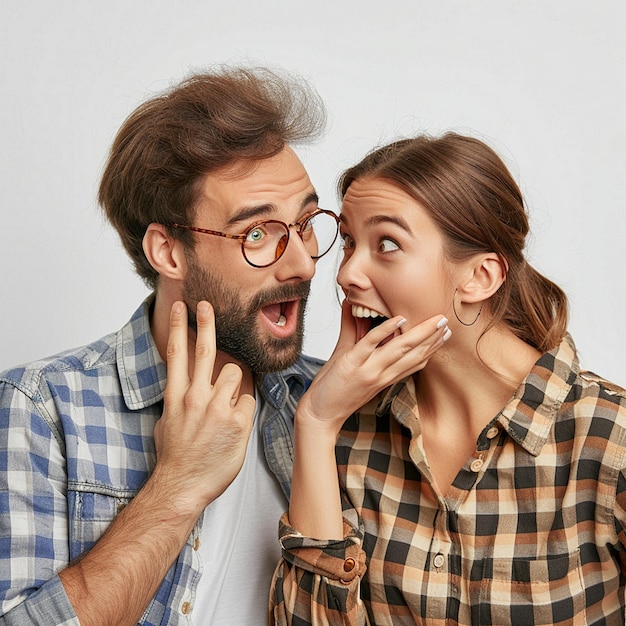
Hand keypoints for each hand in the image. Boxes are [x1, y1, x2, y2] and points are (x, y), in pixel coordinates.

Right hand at [153, 301, 255, 510]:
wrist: (182, 486)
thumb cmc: (175, 457)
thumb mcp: (167, 423)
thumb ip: (180, 401)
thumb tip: (189, 387)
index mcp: (176, 397)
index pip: (176, 354)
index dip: (178, 327)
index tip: (180, 308)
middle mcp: (195, 398)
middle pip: (204, 351)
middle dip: (206, 324)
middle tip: (208, 305)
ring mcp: (217, 409)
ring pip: (236, 374)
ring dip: (235, 384)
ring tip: (227, 405)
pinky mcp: (237, 421)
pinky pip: (249, 400)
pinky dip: (244, 408)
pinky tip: (235, 424)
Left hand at [297, 300, 448, 434]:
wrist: (319, 414)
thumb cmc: (334, 391)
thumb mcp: (351, 363)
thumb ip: (356, 338)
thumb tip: (354, 310)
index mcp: (385, 377)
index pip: (414, 363)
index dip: (431, 349)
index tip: (444, 335)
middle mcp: (382, 375)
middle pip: (414, 355)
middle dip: (432, 338)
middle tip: (448, 323)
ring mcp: (368, 370)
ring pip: (400, 349)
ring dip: (420, 334)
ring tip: (435, 321)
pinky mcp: (352, 365)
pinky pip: (371, 345)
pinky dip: (385, 331)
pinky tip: (399, 319)